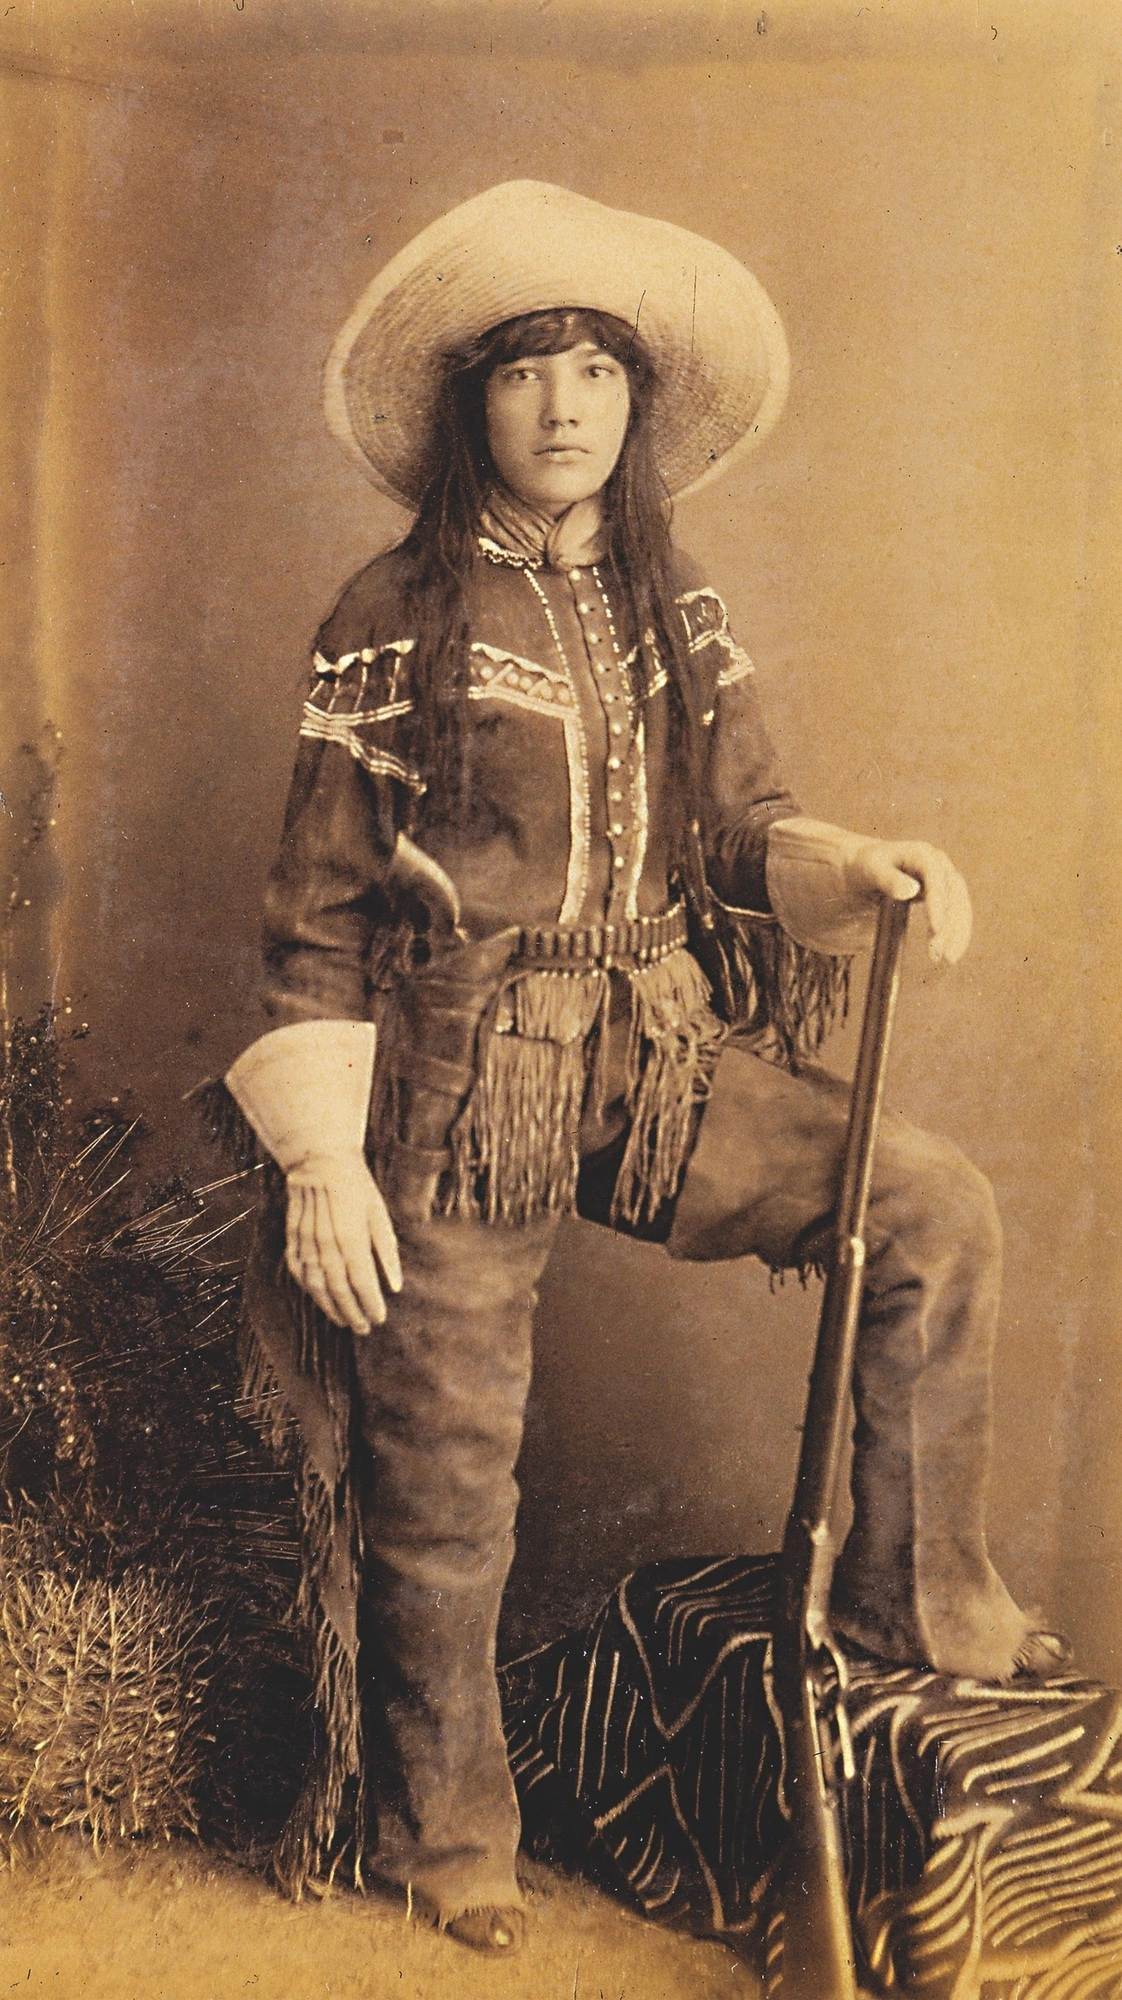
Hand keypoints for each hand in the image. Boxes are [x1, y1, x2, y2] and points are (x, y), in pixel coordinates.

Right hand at [285, 1156, 402, 1334]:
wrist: (319, 1160)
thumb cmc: (356, 1186)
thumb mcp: (379, 1214)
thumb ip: (387, 1252)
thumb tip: (396, 1286)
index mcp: (351, 1237)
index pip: (362, 1283)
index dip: (371, 1304)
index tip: (380, 1319)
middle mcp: (325, 1245)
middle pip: (339, 1290)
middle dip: (353, 1313)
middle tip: (364, 1328)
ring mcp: (305, 1244)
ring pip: (317, 1286)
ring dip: (331, 1308)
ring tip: (345, 1322)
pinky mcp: (293, 1240)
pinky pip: (299, 1273)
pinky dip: (311, 1290)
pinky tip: (322, 1299)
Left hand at [845, 839, 972, 963]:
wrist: (867, 868)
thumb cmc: (866, 867)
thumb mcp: (870, 870)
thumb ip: (888, 879)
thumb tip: (911, 890)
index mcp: (921, 854)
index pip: (935, 878)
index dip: (938, 903)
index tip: (936, 929)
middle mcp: (939, 864)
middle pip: (953, 894)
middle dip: (950, 924)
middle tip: (938, 953)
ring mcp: (944, 879)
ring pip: (959, 906)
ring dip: (957, 933)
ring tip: (948, 959)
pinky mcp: (945, 895)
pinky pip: (957, 914)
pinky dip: (956, 933)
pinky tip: (950, 952)